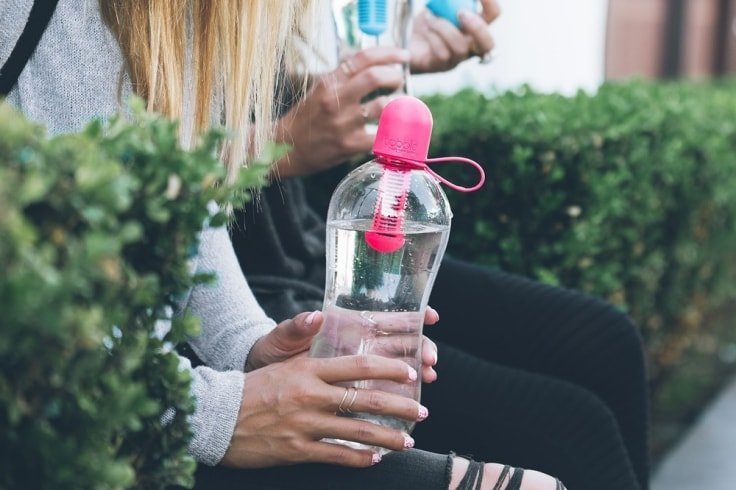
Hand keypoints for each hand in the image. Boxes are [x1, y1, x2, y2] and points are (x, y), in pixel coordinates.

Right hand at [221, 354, 427, 467]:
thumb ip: (303, 339)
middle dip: (400, 407)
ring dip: (387, 438)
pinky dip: (359, 459)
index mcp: (308, 370)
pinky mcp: (297, 450)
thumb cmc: (251, 386)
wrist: (216, 416)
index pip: (358, 367)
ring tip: (407, 442)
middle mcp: (311, 395)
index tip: (411, 374)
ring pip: (357, 432)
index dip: (389, 370)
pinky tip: (374, 460)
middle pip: (366, 400)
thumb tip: (321, 315)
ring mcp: (305, 424)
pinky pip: (336, 456)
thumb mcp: (279, 359)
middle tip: (421, 412)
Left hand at [246, 307, 441, 383]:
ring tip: (429, 379)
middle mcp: (357, 348)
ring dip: (417, 373)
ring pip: (396, 370)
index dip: (410, 316)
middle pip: (399, 345)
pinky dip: (399, 397)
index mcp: (346, 329)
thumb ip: (296, 328)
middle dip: (420, 349)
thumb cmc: (273, 353)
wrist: (259, 382)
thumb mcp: (281, 339)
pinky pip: (381, 395)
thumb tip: (313, 317)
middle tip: (431, 359)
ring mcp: (357, 372)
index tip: (431, 316)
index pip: (384, 318)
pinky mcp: (352, 394)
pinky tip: (411, 402)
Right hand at [272, 47, 409, 177]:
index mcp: (329, 82)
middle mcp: (335, 99)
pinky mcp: (349, 144)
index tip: (402, 55)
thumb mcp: (319, 90)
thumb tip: (373, 66)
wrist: (287, 148)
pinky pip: (381, 135)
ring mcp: (343, 123)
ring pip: (383, 106)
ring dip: (396, 105)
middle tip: (398, 81)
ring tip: (396, 107)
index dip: (388, 53)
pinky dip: (391, 132)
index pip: (363, 58)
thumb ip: (343, 78)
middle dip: (394, 77)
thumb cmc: (306, 119)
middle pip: (375, 77)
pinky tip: (392, 130)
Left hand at [410, 0, 499, 73]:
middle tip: (461, 13)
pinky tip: (425, 29)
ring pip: (461, 47)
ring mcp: (455, 59)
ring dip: (444, 27)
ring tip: (429, 18)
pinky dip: (433, 36)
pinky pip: (442, 54)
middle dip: (477, 27)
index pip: (493, 15)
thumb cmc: (426, 21)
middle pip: (488, 44)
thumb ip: (450, 1)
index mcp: (474, 27)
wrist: (404, 41)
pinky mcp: (439, 66)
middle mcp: (469, 46)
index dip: (490, 2)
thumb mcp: (439, 6)